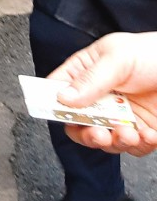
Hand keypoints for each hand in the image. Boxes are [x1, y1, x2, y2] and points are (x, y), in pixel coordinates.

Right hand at [48, 33, 156, 155]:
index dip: (53, 104)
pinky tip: (149, 134)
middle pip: (78, 123)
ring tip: (130, 133)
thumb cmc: (153, 53)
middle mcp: (101, 98)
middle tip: (98, 134)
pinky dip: (140, 145)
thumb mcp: (117, 57)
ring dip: (116, 142)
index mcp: (86, 73)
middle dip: (87, 133)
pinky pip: (134, 147)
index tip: (58, 114)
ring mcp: (121, 115)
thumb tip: (63, 97)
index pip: (58, 91)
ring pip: (105, 140)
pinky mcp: (143, 130)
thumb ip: (91, 79)